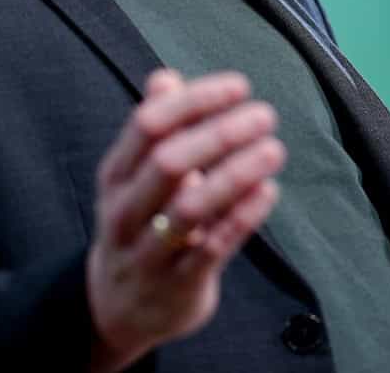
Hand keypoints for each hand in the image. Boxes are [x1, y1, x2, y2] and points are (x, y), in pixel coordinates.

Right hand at [86, 69, 285, 372]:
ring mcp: (148, 251)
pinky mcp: (178, 285)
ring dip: (236, 174)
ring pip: (189, 208)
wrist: (120, 311)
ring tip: (274, 149)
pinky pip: (211, 249)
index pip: (149, 124)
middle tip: (265, 115)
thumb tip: (165, 77)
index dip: (195, 100)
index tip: (239, 86)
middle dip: (219, 133)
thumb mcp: (136, 177)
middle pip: (168, 162)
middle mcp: (125, 210)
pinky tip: (268, 191)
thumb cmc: (141, 224)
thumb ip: (155, 129)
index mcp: (116, 174)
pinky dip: (242, 217)